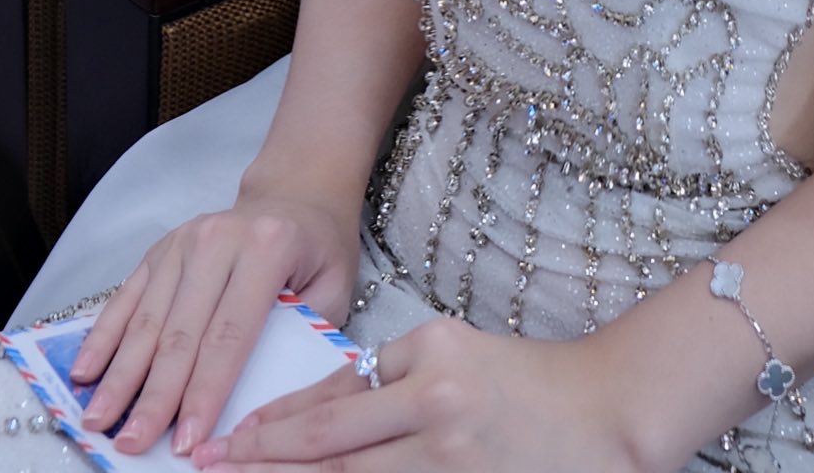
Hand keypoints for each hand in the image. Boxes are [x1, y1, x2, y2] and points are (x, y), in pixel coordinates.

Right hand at [69, 193, 360, 457]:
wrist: (296, 194)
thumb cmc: (319, 250)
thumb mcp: (334, 287)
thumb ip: (302, 336)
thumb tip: (258, 401)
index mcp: (267, 249)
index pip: (230, 335)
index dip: (204, 393)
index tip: (185, 443)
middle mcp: (219, 240)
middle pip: (180, 332)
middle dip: (153, 396)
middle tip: (129, 444)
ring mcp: (183, 241)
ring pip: (146, 319)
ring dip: (120, 375)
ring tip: (97, 420)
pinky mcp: (160, 248)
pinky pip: (127, 297)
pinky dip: (103, 337)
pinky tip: (84, 372)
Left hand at [191, 317, 644, 472]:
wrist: (606, 414)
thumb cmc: (525, 382)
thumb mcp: (454, 354)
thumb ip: (389, 378)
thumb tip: (317, 408)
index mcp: (430, 353)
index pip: (333, 393)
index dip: (275, 421)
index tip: (232, 437)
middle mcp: (434, 402)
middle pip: (328, 441)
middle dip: (262, 459)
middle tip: (208, 467)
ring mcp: (448, 456)